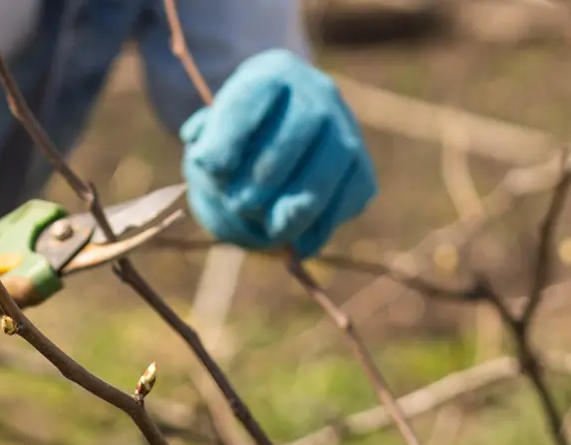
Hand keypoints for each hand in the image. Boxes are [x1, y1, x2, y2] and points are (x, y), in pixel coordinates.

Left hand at [180, 49, 376, 255]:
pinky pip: (353, 194)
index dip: (232, 135)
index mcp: (272, 73)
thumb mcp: (213, 129)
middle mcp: (317, 92)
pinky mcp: (362, 166)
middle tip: (238, 204)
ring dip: (301, 202)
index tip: (210, 169)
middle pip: (304, 126)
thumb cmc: (236, 136)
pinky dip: (326, 223)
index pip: (255, 95)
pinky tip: (299, 244)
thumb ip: (208, 144)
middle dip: (268, 172)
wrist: (280, 133)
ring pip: (335, 162)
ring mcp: (346, 128)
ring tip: (271, 231)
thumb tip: (208, 162)